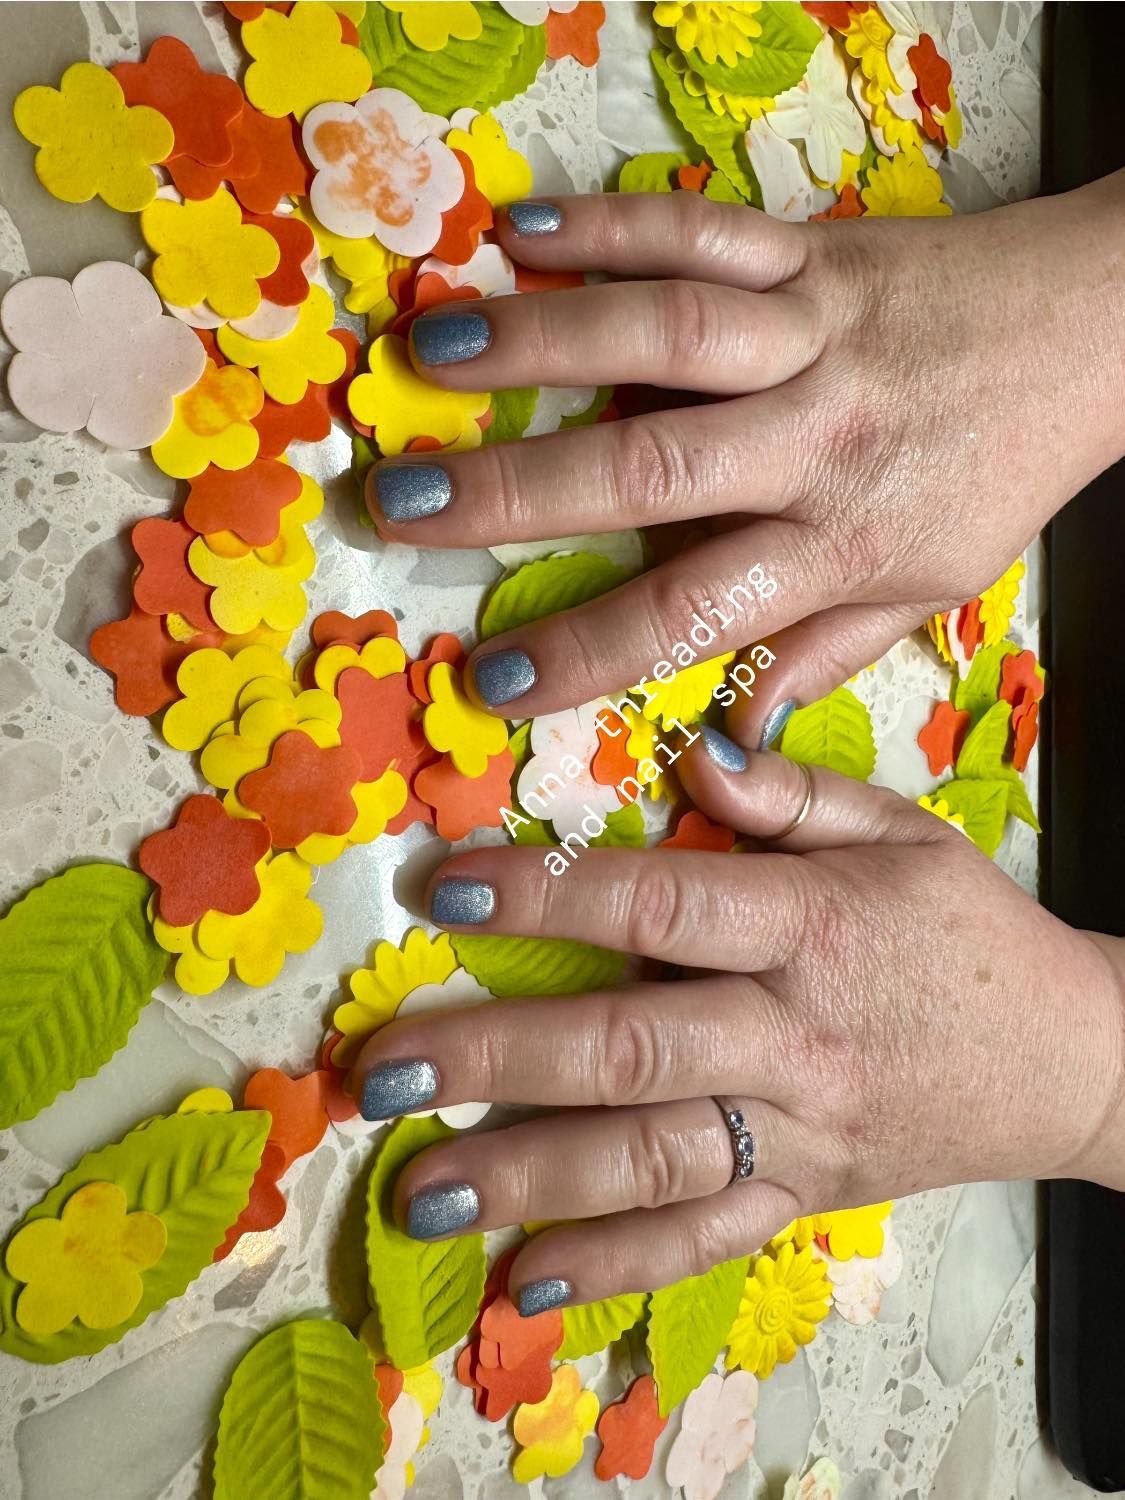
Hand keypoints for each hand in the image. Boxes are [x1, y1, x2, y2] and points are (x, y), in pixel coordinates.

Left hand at [350, 738, 1124, 1308]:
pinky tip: (523, 1280)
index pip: (659, 907)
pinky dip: (614, 1266)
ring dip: (529, 1180)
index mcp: (813, 924)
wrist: (1072, 1060)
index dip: (547, 899)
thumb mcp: (900, 831)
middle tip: (381, 1070)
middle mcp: (795, 1035)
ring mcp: (800, 1131)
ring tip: (419, 1193)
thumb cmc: (969, 932)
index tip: (443, 893)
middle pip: (631, 1050)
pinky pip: (703, 1241)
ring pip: (652, 1162)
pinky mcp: (805, 1198)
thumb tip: (688, 755)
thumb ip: (791, 794)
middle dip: (497, 1058)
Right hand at [367, 173, 1124, 744]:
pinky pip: (707, 235)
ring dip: (540, 340)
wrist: (1095, 329)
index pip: (697, 611)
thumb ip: (820, 653)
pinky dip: (615, 228)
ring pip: (669, 336)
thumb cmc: (997, 470)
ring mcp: (813, 334)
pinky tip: (522, 229)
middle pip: (654, 468)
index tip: (486, 681)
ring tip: (427, 354)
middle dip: (518, 491)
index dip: (587, 652)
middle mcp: (817, 438)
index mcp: (842, 540)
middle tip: (401, 506)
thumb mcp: (927, 589)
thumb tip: (730, 743)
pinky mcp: (813, 252)